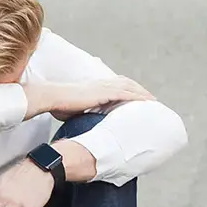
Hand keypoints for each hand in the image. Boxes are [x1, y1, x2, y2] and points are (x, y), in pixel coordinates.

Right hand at [27, 76, 154, 119]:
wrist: (53, 97)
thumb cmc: (59, 105)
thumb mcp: (73, 109)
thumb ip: (81, 113)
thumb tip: (81, 124)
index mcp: (95, 86)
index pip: (116, 84)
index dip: (128, 88)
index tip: (136, 95)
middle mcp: (101, 83)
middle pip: (127, 83)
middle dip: (140, 90)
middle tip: (151, 99)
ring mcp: (104, 87)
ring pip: (130, 87)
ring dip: (143, 93)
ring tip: (153, 102)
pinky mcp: (105, 93)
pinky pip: (127, 94)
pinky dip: (138, 98)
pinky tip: (146, 103)